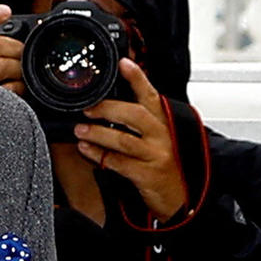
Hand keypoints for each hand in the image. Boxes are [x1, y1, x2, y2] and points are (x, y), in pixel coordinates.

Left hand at [57, 52, 192, 223]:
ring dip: (99, 133)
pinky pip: (120, 163)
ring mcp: (156, 155)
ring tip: (80, 130)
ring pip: (124, 140)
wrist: (180, 197)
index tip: (123, 63)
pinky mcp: (148, 175)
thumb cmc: (166, 164)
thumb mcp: (158, 137)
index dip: (137, 78)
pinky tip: (86, 150)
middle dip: (108, 108)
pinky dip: (100, 156)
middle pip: (135, 114)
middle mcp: (162, 135)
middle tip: (87, 108)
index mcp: (163, 121)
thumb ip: (140, 120)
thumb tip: (110, 104)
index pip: (150, 94)